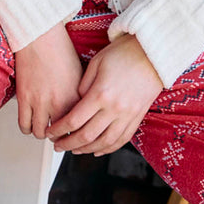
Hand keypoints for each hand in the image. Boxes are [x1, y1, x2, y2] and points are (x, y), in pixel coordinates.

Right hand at [14, 22, 84, 139]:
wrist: (40, 36)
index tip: (77, 136)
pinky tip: (31, 124)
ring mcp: (39, 102)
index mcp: (76, 96)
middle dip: (60, 138)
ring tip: (44, 130)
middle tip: (59, 136)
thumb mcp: (81, 74)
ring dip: (43, 134)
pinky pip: (24, 125)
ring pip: (40, 134)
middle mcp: (58, 102)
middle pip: (60, 135)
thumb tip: (85, 111)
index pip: (79, 127)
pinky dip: (27, 129)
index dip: (78, 134)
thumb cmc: (60, 50)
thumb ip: (82, 96)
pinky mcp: (24, 99)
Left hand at [47, 33, 162, 155]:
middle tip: (58, 145)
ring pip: (104, 142)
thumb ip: (83, 86)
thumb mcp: (97, 63)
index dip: (59, 130)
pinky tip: (98, 150)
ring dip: (87, 149)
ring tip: (75, 150)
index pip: (74, 120)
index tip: (50, 133)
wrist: (153, 53)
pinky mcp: (138, 117)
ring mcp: (128, 115)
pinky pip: (122, 139)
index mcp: (101, 94)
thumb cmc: (124, 53)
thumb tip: (75, 104)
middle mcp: (115, 108)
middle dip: (69, 144)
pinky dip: (109, 148)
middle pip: (87, 135)